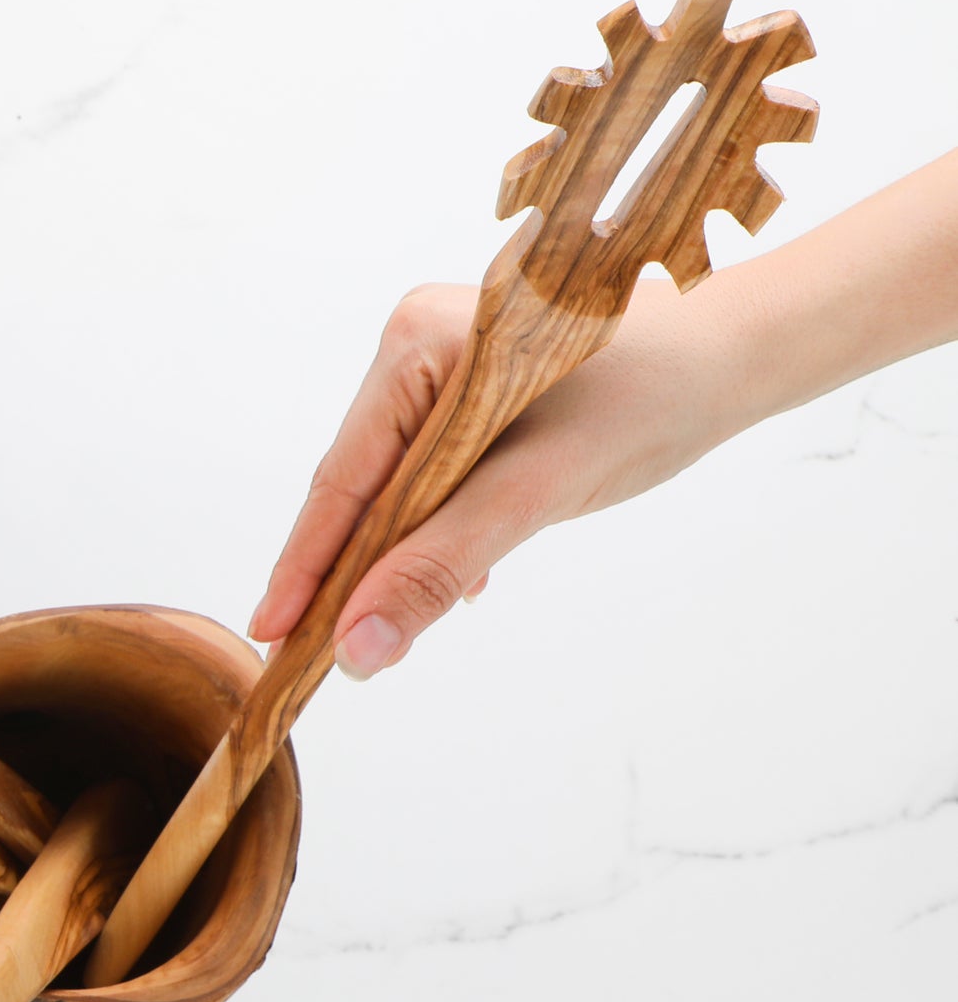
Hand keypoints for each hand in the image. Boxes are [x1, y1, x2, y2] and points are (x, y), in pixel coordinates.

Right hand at [247, 276, 754, 677]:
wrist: (732, 361)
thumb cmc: (647, 401)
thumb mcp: (534, 495)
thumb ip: (437, 569)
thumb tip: (356, 650)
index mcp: (416, 342)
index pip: (342, 479)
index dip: (304, 567)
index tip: (269, 638)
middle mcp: (414, 346)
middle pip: (359, 488)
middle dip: (344, 575)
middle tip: (309, 660)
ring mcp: (438, 370)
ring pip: (392, 492)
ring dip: (392, 564)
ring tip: (372, 638)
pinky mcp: (467, 398)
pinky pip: (427, 482)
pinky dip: (432, 538)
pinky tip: (451, 587)